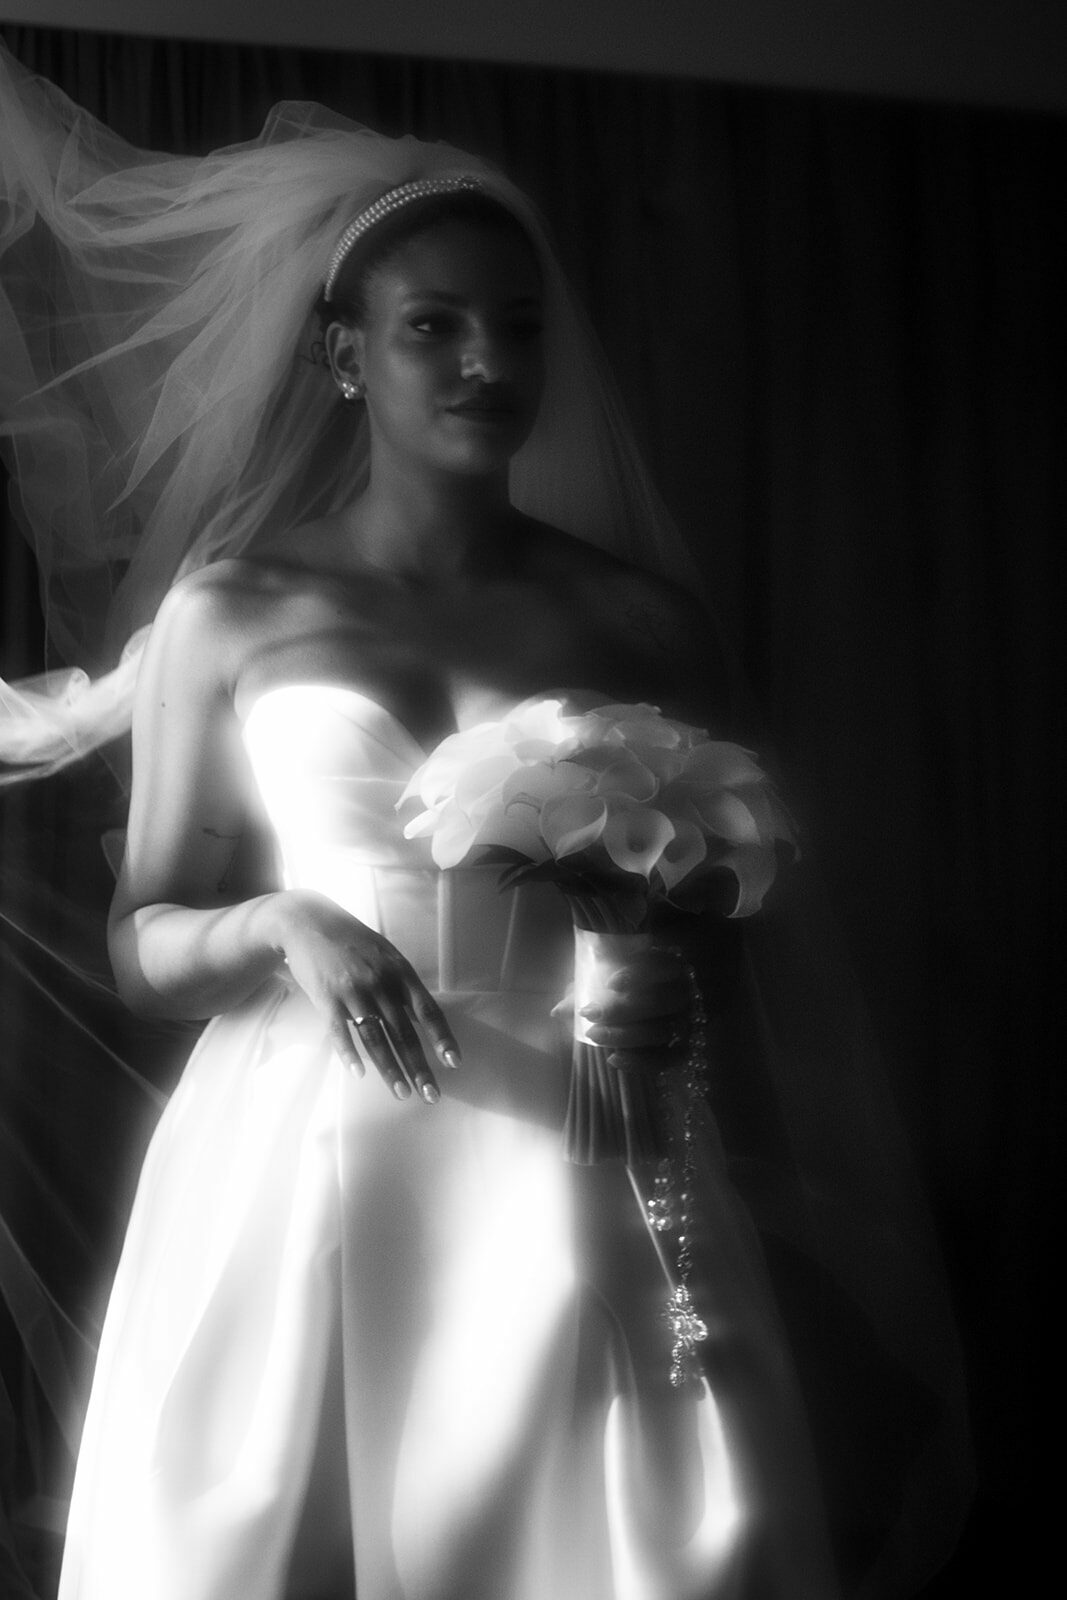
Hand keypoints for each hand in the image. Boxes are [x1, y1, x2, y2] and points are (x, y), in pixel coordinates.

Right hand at [274, 890, 459, 1102]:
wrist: (308, 921)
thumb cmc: (352, 940)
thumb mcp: (386, 953)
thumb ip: (403, 983)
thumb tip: (422, 1015)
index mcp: (400, 972)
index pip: (428, 1010)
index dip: (442, 1038)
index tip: (454, 1062)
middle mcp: (380, 983)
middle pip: (404, 1032)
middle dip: (420, 1067)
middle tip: (432, 1095)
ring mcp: (352, 991)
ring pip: (375, 1038)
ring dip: (390, 1069)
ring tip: (402, 1093)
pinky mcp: (326, 998)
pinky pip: (340, 1032)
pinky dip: (350, 1054)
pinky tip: (360, 1074)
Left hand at [579, 947, 689, 1071]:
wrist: (632, 1013)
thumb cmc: (613, 987)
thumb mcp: (595, 983)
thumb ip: (580, 992)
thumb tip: (558, 1011)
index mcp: (666, 964)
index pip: (662, 964)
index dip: (640, 974)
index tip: (610, 984)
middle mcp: (682, 991)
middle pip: (662, 1001)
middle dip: (624, 1009)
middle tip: (590, 1014)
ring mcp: (685, 1021)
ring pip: (662, 1031)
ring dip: (626, 1035)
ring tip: (594, 1035)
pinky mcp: (682, 1049)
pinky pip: (666, 1059)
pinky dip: (640, 1062)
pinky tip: (614, 1059)